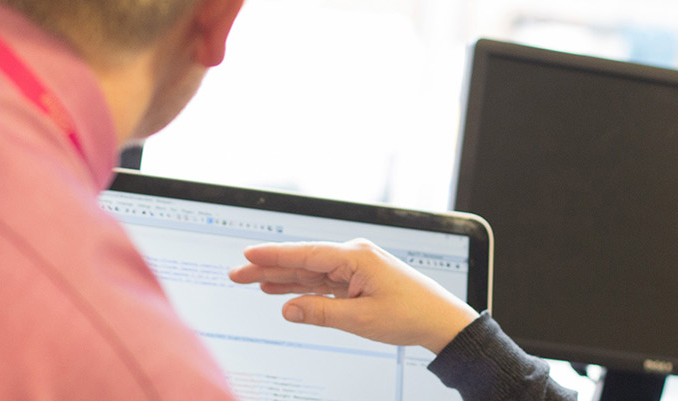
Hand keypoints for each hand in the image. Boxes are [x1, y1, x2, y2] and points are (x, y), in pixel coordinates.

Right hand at [228, 238, 479, 353]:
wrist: (440, 319)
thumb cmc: (410, 314)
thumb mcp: (361, 319)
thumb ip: (320, 313)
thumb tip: (287, 308)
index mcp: (355, 257)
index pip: (306, 254)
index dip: (274, 255)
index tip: (248, 253)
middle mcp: (353, 256)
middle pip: (302, 261)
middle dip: (268, 267)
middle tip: (237, 273)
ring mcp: (355, 268)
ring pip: (309, 271)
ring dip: (280, 277)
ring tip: (250, 281)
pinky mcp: (357, 280)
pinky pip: (321, 281)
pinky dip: (300, 286)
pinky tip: (280, 291)